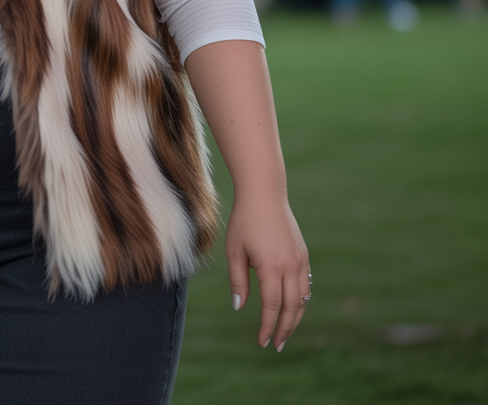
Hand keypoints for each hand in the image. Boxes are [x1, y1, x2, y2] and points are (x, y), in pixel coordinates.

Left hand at [225, 191, 309, 351]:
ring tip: (285, 332)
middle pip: (292, 308)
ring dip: (295, 318)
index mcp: (271, 267)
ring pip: (302, 298)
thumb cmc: (244, 221)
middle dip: (284, 329)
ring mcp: (300, 260)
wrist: (264, 194)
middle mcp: (290, 266)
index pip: (271, 306)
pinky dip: (300, 300)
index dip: (267, 326)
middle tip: (276, 345)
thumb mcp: (234, 250)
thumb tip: (239, 308)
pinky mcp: (303, 255)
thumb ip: (238, 281)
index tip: (262, 341)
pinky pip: (305, 284)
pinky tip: (292, 308)